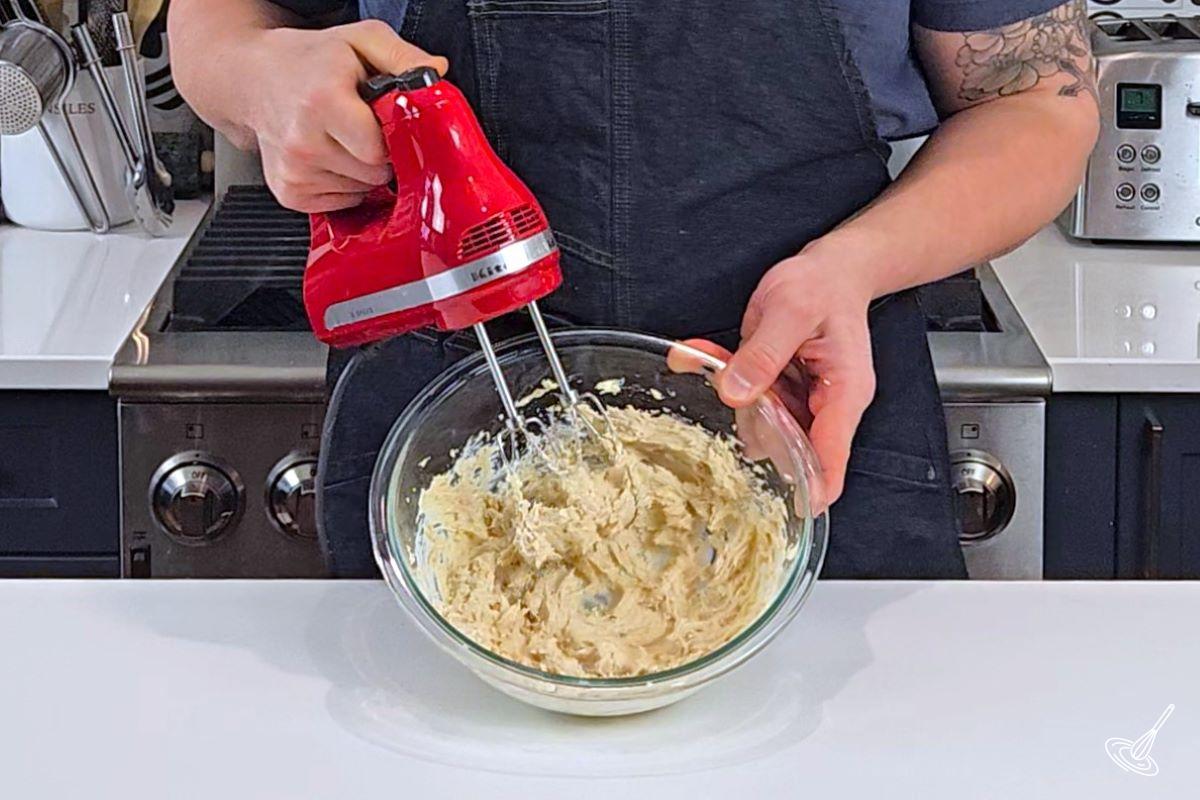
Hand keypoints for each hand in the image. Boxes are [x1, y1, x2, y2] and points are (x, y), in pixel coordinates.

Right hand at [242, 20, 446, 211]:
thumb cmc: (308, 61)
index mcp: (322, 102)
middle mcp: (303, 141)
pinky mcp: (289, 192)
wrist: (253, 77)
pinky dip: (344, 183)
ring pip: (361, 189)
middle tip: (361, 126)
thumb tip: (436, 73)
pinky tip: (329, 155)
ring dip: (361, 168)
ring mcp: (294, 171)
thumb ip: (403, 57)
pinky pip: (343, 201)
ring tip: (341, 137)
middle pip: (374, 173)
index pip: (380, 150)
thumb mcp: (360, 40)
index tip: (384, 120)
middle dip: (379, 153)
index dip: (392, 138)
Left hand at [716, 241, 878, 506]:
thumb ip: (764, 353)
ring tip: (710, 362)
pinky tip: (701, 357)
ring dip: (730, 398)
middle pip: (789, 448)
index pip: (831, 460)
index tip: (782, 508)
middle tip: (726, 397)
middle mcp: (824, 405)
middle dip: (750, 429)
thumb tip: (736, 392)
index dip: (809, 489)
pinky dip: (723, 377)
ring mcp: (800, 400)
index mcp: (843, 394)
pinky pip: (747, 397)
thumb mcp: (791, 309)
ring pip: (760, 423)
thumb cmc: (825, 284)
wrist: (832, 267)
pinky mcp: (778, 388)